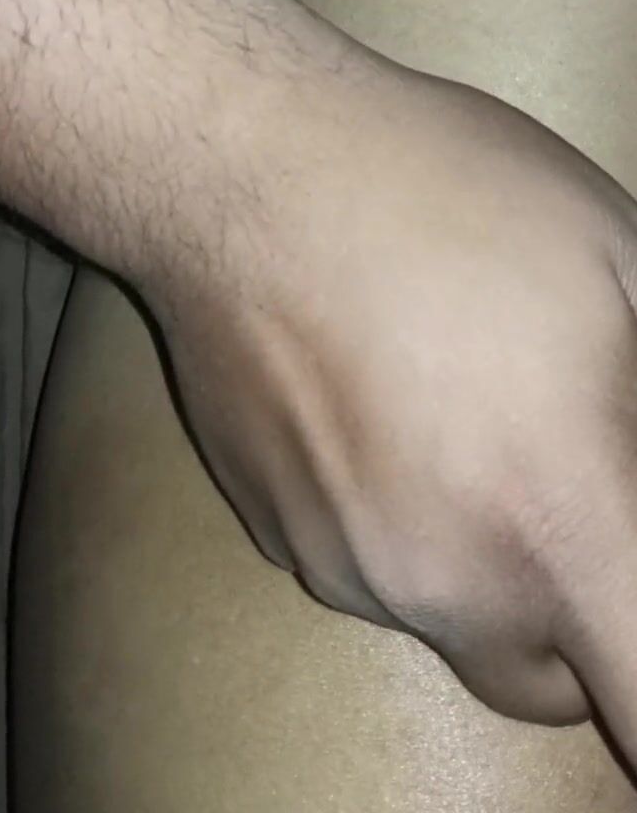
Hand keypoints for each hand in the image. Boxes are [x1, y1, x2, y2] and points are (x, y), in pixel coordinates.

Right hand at [139, 40, 636, 758]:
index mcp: (552, 513)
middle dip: (580, 606)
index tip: (627, 598)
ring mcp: (342, 560)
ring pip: (448, 616)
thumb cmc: (441, 189)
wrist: (243, 166)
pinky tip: (373, 406)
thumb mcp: (617, 259)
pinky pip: (362, 566)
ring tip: (456, 413)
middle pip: (552, 675)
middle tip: (569, 481)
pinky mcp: (271, 531)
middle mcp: (441, 573)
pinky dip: (389, 524)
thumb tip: (634, 462)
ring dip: (476, 560)